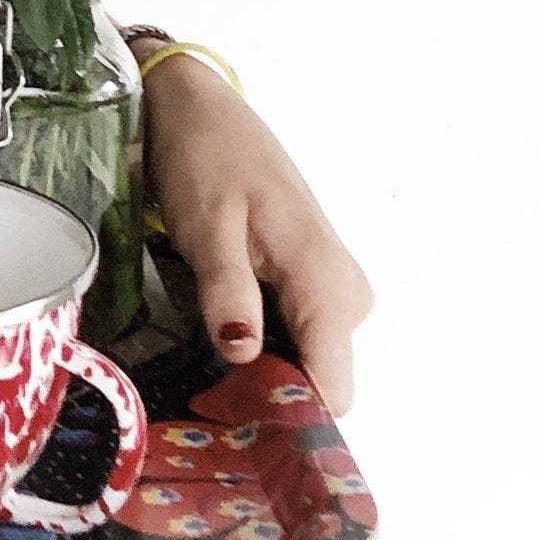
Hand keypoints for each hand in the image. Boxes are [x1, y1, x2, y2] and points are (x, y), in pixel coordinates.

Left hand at [136, 50, 373, 412]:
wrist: (200, 109)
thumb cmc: (205, 159)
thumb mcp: (207, 225)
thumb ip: (227, 292)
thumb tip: (245, 356)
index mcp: (325, 283)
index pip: (333, 387)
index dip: (287, 417)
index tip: (231, 431)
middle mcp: (343, 296)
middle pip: (316, 383)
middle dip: (263, 399)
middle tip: (197, 403)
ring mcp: (329, 292)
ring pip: (304, 364)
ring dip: (256, 375)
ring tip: (196, 373)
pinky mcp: (308, 286)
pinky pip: (294, 338)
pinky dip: (258, 349)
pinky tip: (215, 342)